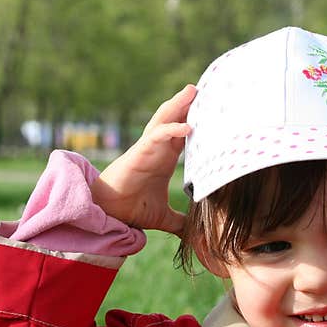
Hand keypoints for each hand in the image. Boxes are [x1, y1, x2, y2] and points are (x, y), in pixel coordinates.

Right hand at [90, 84, 195, 234]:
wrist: (111, 213)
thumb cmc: (133, 209)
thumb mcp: (165, 217)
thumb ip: (182, 223)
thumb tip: (199, 236)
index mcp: (165, 159)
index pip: (185, 136)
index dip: (199, 123)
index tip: (216, 112)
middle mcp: (158, 149)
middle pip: (176, 120)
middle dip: (189, 105)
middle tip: (207, 89)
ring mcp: (148, 148)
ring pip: (165, 120)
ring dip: (179, 105)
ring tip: (194, 90)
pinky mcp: (139, 153)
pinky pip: (157, 136)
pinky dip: (172, 130)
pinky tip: (187, 127)